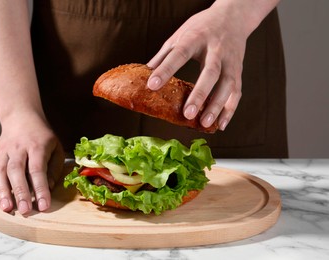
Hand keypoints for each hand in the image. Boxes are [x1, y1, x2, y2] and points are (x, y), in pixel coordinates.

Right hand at [0, 113, 64, 214]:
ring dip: (3, 191)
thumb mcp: (56, 148)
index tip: (44, 206)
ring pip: (0, 171)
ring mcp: (4, 151)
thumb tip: (48, 188)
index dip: (40, 188)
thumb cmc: (42, 137)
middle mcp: (18, 148)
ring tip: (7, 208)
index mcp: (37, 146)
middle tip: (25, 210)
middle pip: (17, 171)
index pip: (38, 169)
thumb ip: (53, 168)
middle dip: (20, 192)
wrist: (21, 118)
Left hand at [147, 4, 247, 130]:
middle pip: (211, 72)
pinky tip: (220, 125)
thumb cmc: (201, 27)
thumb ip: (164, 55)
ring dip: (217, 106)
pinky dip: (230, 110)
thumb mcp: (180, 35)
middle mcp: (217, 49)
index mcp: (197, 37)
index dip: (166, 69)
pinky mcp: (238, 71)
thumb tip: (146, 74)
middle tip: (188, 113)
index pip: (180, 53)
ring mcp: (231, 61)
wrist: (232, 17)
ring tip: (204, 123)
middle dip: (200, 94)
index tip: (152, 85)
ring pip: (227, 85)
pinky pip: (237, 92)